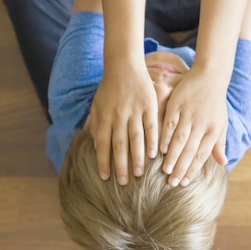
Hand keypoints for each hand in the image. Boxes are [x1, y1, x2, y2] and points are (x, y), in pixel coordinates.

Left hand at [90, 62, 158, 184]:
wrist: (123, 66)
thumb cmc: (108, 88)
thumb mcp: (97, 105)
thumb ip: (96, 125)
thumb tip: (96, 147)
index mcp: (104, 117)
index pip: (103, 144)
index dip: (104, 162)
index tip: (106, 177)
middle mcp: (118, 116)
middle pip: (119, 145)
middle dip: (121, 166)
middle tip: (124, 183)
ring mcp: (134, 111)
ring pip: (136, 139)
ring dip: (137, 158)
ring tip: (140, 174)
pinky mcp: (149, 106)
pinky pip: (151, 127)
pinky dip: (152, 142)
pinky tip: (154, 155)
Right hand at [159, 66, 228, 186]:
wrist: (210, 76)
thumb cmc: (215, 102)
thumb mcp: (221, 122)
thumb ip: (219, 143)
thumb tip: (223, 163)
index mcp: (213, 129)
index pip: (202, 154)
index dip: (193, 169)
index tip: (183, 182)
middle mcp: (202, 123)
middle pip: (190, 150)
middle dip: (181, 167)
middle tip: (171, 182)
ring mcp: (189, 114)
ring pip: (179, 139)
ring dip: (172, 156)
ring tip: (165, 170)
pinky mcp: (177, 104)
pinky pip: (170, 123)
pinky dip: (165, 137)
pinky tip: (160, 148)